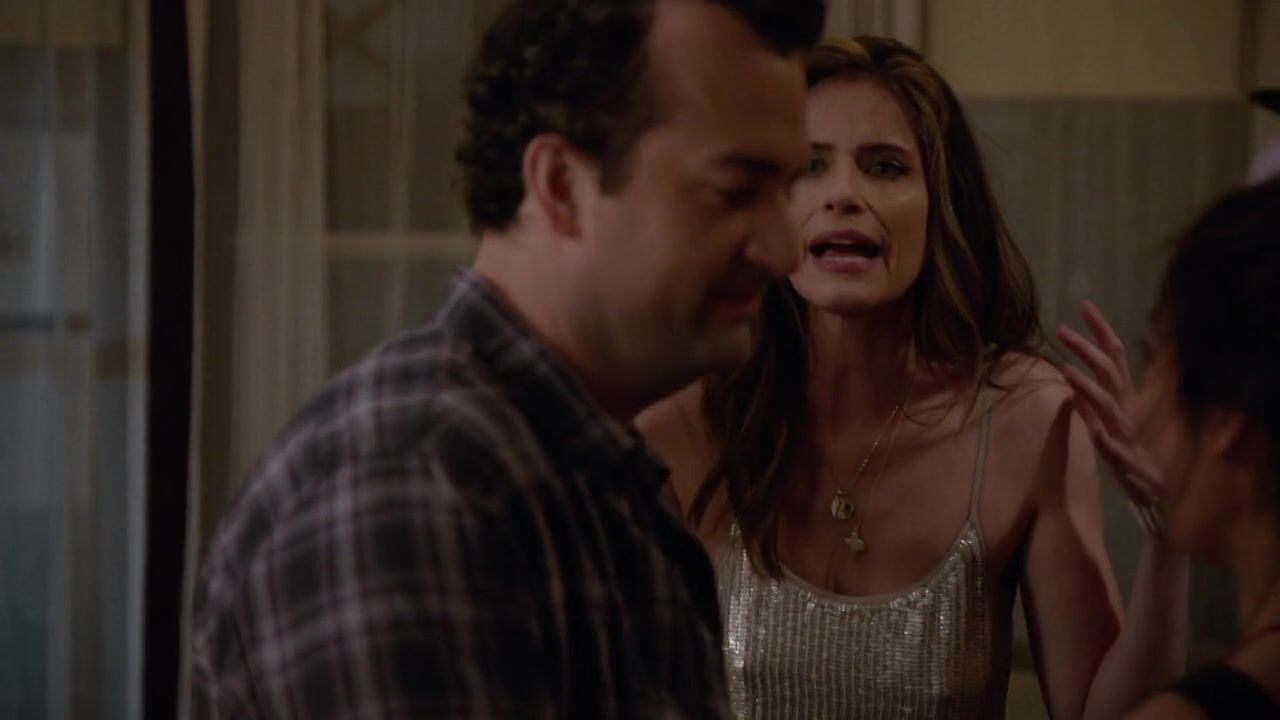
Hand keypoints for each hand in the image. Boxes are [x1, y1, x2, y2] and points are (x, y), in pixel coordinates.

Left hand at [1057, 301, 1165, 511]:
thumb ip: (1089, 402)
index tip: (1084, 305)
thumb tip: (1068, 382)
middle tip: (1062, 330)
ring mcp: (1128, 433)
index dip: (1100, 331)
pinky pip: (1116, 449)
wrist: (1155, 493)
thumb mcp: (1105, 423)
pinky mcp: (1128, 461)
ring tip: (1068, 373)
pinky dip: (1107, 438)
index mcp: (1123, 397)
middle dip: (1087, 349)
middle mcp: (1127, 409)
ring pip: (1110, 406)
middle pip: (1109, 372)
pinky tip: (1096, 431)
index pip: (1113, 356)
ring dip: (1090, 389)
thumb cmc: (1129, 453)